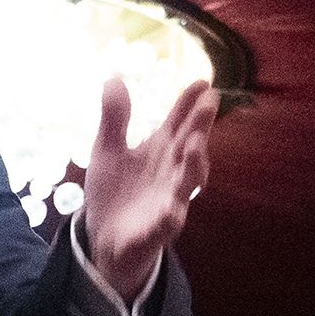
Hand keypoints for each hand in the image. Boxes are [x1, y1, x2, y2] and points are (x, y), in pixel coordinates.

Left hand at [78, 76, 216, 302]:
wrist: (105, 239)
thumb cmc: (115, 191)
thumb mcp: (108, 150)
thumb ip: (115, 118)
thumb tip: (114, 77)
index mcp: (161, 150)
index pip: (179, 122)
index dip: (189, 103)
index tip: (202, 81)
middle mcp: (171, 172)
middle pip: (190, 146)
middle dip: (200, 126)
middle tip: (209, 102)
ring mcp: (168, 200)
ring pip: (187, 182)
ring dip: (195, 164)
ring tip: (196, 144)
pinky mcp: (156, 230)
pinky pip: (166, 223)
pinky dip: (170, 216)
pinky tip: (172, 210)